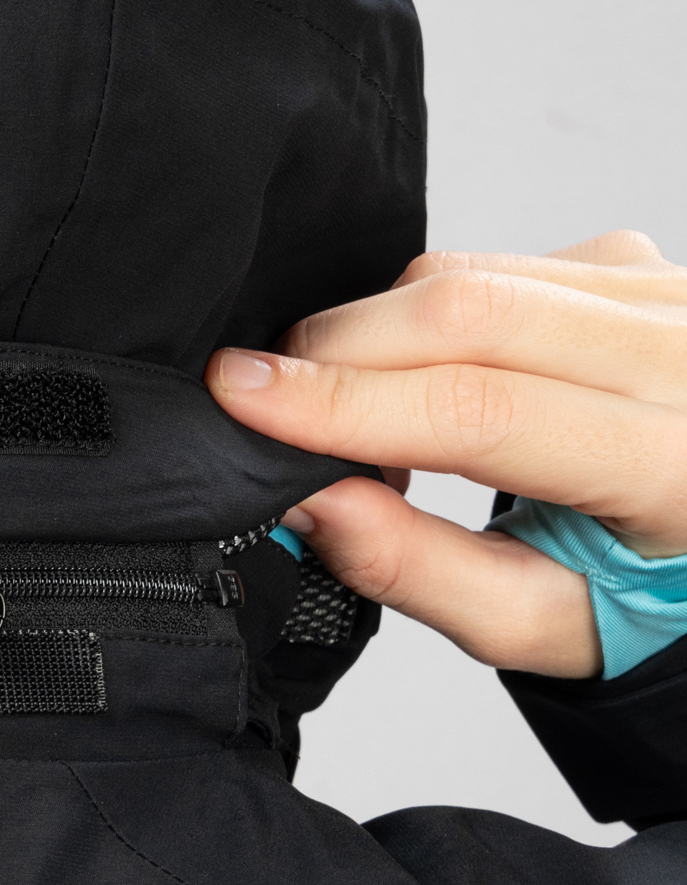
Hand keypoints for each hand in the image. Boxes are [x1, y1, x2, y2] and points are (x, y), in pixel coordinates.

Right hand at [205, 231, 686, 678]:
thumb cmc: (650, 594)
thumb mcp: (547, 624)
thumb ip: (423, 571)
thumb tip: (308, 500)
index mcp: (678, 464)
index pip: (484, 409)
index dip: (346, 402)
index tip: (243, 395)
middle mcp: (686, 357)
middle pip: (470, 313)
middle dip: (337, 348)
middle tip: (260, 395)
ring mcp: (667, 292)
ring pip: (470, 273)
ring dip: (374, 333)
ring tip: (357, 414)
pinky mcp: (633, 260)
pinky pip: (493, 260)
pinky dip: (422, 314)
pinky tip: (425, 376)